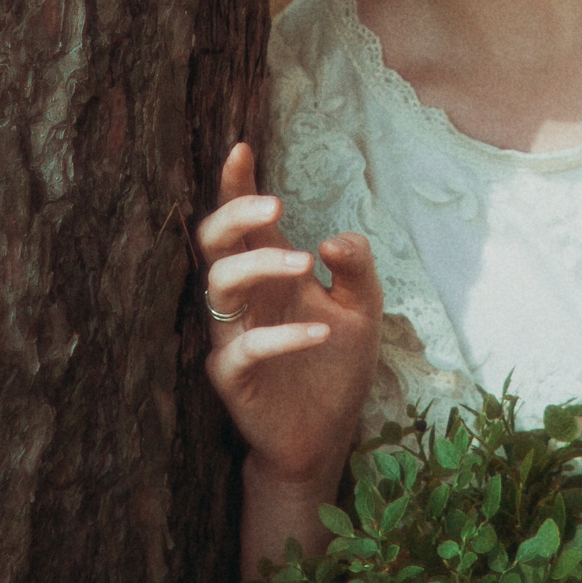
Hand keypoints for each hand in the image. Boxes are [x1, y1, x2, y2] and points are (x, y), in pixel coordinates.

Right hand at [199, 141, 382, 497]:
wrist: (327, 434)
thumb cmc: (337, 363)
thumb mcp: (365, 306)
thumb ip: (357, 265)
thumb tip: (330, 238)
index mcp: (273, 272)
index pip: (245, 221)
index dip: (235, 184)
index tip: (240, 148)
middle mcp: (247, 298)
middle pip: (216, 243)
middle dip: (235, 214)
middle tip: (273, 204)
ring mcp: (234, 335)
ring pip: (218, 286)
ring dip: (259, 265)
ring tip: (305, 262)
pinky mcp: (234, 377)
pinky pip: (245, 348)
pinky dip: (282, 335)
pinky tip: (320, 331)